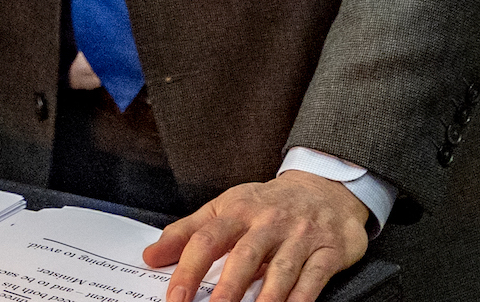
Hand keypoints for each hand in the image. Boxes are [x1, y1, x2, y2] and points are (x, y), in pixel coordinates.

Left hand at [142, 172, 369, 301]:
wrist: (325, 187)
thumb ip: (187, 232)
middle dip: (226, 289)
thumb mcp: (225, 208)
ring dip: (264, 298)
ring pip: (280, 271)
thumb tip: (151, 256)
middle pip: (243, 257)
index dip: (188, 269)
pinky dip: (300, 299)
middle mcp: (268, 223)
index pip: (206, 239)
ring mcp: (299, 237)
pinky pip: (313, 279)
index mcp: (237, 211)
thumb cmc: (266, 204)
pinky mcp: (328, 251)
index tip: (175, 296)